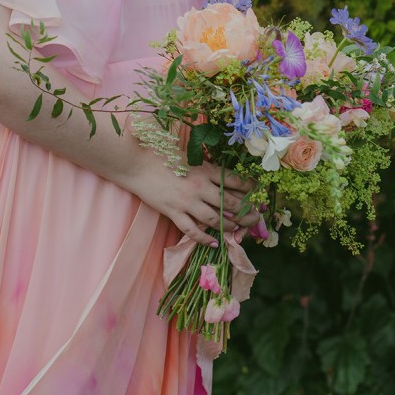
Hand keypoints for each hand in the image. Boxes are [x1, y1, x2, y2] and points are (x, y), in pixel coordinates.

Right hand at [124, 153, 260, 246]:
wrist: (136, 162)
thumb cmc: (161, 153)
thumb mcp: (188, 155)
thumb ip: (205, 166)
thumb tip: (221, 175)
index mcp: (205, 169)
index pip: (235, 181)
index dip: (250, 190)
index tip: (258, 195)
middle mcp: (200, 186)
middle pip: (230, 204)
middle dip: (246, 213)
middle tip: (255, 219)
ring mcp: (187, 201)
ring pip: (215, 219)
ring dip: (229, 226)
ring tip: (237, 231)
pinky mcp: (173, 212)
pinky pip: (193, 230)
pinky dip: (205, 238)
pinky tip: (214, 242)